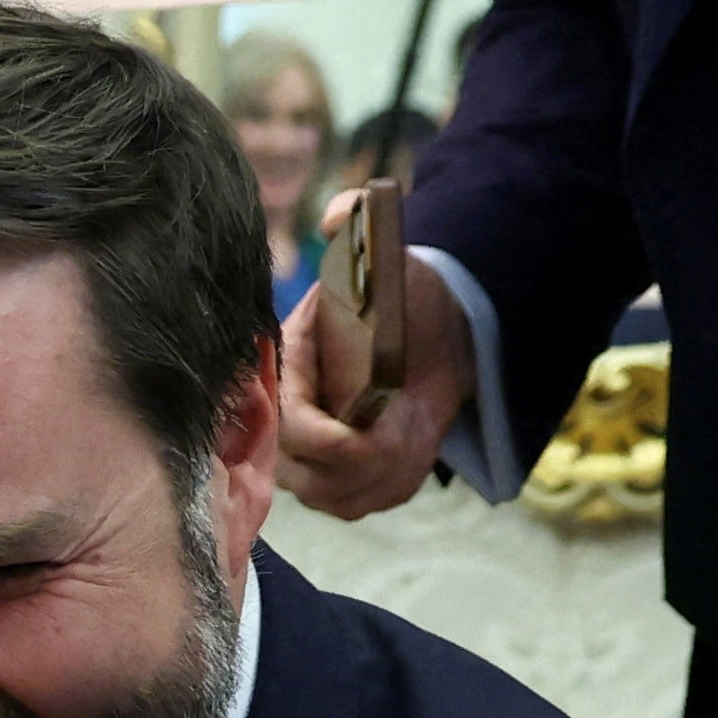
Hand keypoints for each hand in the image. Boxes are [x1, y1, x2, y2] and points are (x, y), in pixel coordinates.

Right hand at [278, 250, 472, 519]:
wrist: (431, 332)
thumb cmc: (399, 297)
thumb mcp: (380, 257)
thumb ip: (354, 228)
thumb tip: (340, 213)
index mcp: (288, 370)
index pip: (286, 424)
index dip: (323, 439)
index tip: (364, 433)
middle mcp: (287, 423)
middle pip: (307, 476)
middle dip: (365, 460)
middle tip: (407, 426)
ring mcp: (311, 461)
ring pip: (339, 497)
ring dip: (386, 471)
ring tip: (414, 429)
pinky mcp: (341, 484)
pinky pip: (364, 504)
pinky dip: (395, 483)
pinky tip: (413, 445)